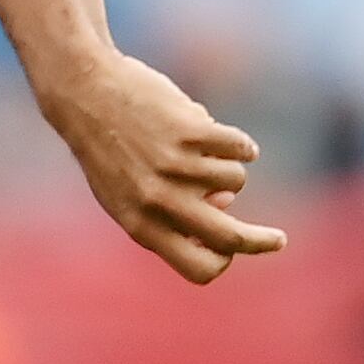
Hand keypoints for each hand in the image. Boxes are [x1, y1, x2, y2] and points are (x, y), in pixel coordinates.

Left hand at [35, 49, 288, 284]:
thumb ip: (169, 213)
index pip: (198, 268)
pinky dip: (239, 143)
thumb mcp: (125, 192)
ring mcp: (175, 167)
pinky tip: (221, 135)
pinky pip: (240, 148)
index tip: (232, 249)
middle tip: (279, 240)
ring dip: (227, 167)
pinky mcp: (190, 132)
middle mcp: (158, 202)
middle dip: (262, 243)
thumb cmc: (108, 148)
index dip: (221, 260)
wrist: (84, 94)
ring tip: (197, 150)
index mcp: (140, 225)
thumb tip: (223, 207)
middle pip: (229, 238)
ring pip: (236, 181)